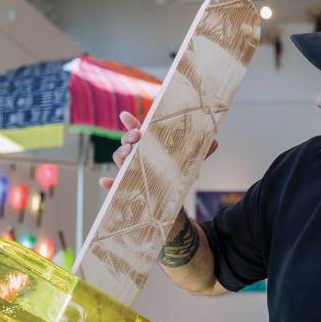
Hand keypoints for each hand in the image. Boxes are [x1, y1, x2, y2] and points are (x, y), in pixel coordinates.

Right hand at [99, 110, 218, 189]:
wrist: (170, 205)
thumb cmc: (175, 179)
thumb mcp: (187, 163)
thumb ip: (199, 152)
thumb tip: (215, 141)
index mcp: (148, 149)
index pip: (137, 132)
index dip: (130, 123)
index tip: (125, 116)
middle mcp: (137, 159)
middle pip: (127, 144)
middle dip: (128, 138)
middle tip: (136, 137)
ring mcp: (131, 174)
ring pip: (120, 161)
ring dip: (120, 155)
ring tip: (128, 152)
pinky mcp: (128, 191)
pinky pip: (115, 188)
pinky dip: (109, 185)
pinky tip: (105, 182)